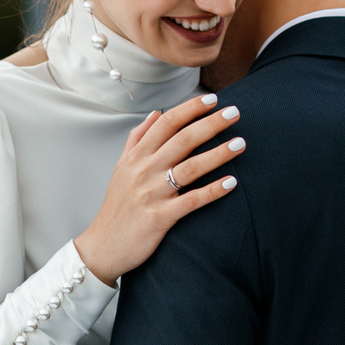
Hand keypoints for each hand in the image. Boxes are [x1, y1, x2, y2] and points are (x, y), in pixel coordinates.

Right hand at [74, 94, 246, 284]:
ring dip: (218, 154)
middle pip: (182, 140)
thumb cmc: (117, 206)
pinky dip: (212, 191)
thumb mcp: (121, 168)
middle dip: (210, 124)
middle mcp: (144, 171)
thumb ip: (137, 139)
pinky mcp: (160, 217)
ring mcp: (152, 194)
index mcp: (136, 157)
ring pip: (190, 168)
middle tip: (235, 113)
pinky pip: (191, 201)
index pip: (165, 123)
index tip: (212, 99)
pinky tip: (232, 182)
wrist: (103, 246)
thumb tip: (155, 114)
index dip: (189, 109)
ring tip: (240, 143)